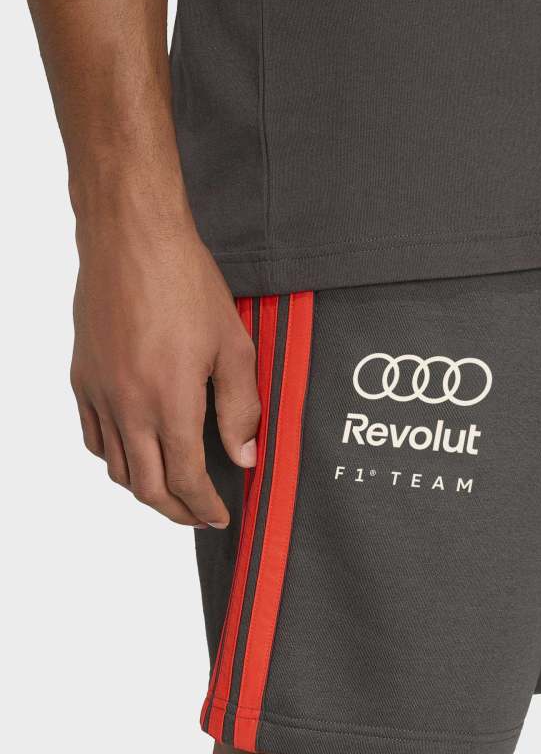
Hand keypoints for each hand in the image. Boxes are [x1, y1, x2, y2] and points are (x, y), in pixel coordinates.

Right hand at [71, 215, 259, 526]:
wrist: (131, 238)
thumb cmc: (186, 284)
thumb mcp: (234, 347)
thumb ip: (241, 409)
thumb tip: (245, 456)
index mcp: (169, 402)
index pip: (186, 479)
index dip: (204, 507)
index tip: (220, 516)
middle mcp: (127, 406)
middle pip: (146, 486)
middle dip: (177, 511)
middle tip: (199, 515)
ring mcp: (99, 393)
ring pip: (116, 468)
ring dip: (146, 489)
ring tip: (174, 490)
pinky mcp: (83, 378)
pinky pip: (94, 437)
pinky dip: (116, 458)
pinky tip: (138, 452)